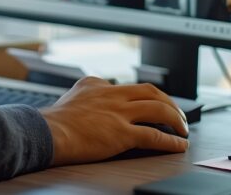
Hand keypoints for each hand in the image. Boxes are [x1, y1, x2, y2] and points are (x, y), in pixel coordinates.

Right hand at [40, 77, 188, 165]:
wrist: (47, 133)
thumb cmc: (54, 122)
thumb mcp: (71, 97)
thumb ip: (86, 96)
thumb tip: (90, 102)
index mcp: (98, 84)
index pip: (128, 87)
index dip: (146, 97)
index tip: (154, 105)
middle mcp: (111, 94)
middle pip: (151, 91)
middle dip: (170, 103)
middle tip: (179, 115)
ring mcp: (118, 113)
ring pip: (159, 109)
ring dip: (176, 119)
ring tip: (184, 129)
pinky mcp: (122, 133)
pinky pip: (154, 135)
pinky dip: (171, 141)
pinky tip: (179, 145)